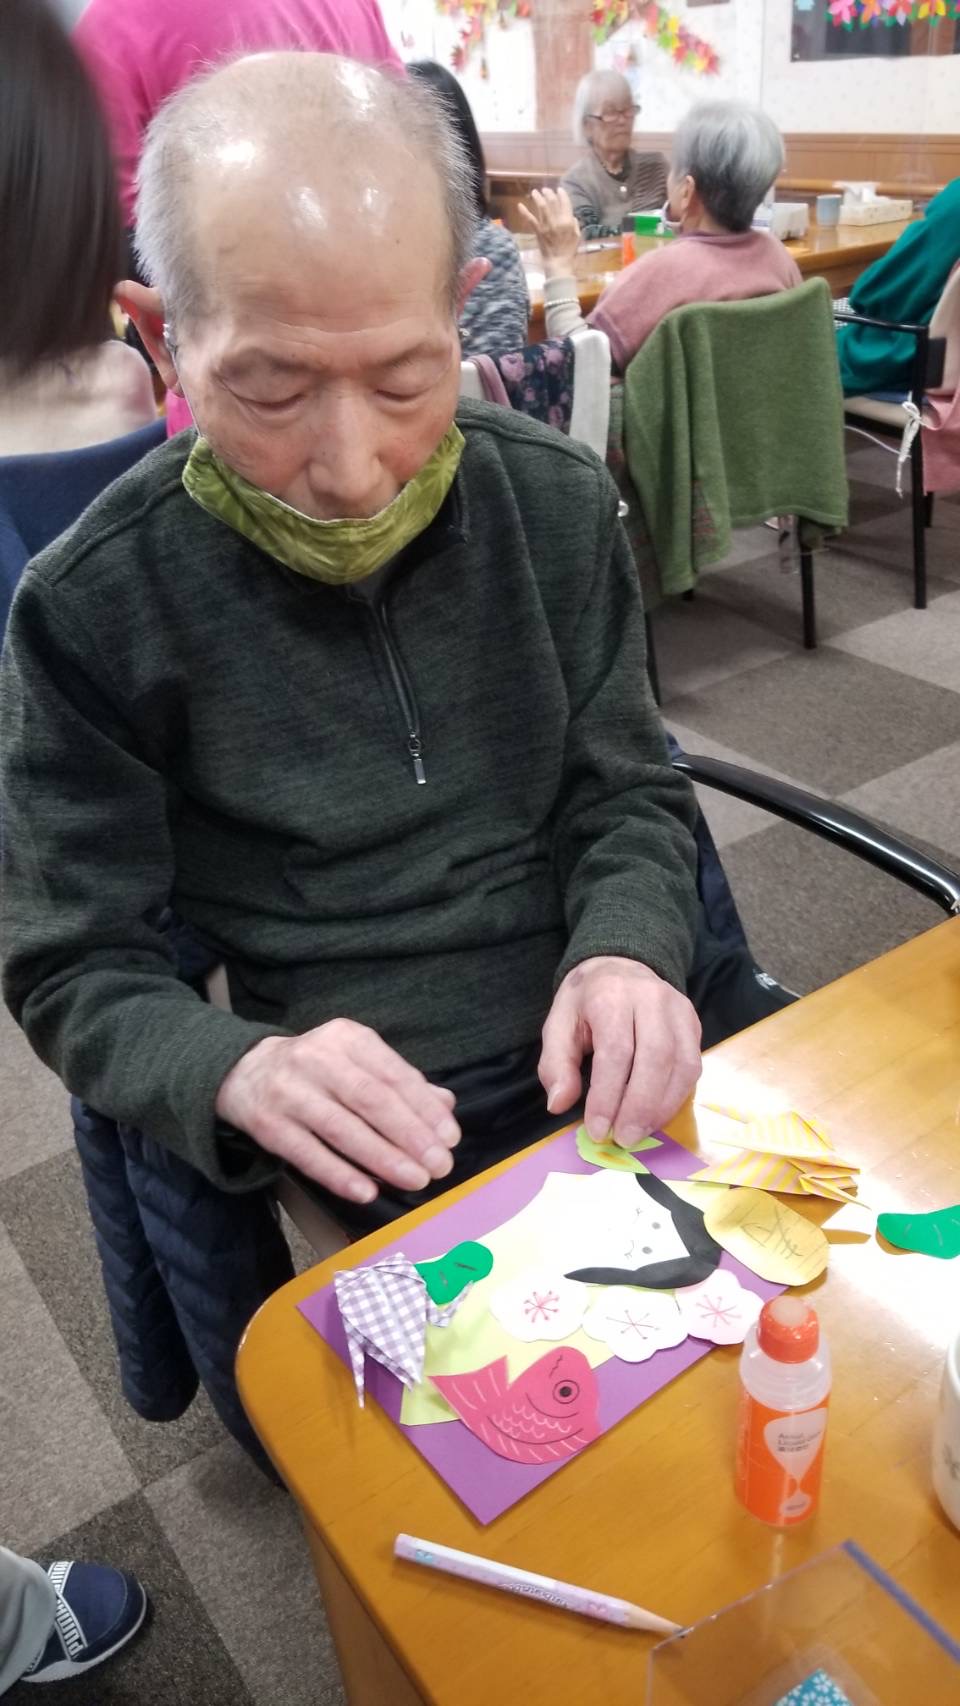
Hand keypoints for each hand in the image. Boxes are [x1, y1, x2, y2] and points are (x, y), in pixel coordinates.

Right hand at [215, 1020, 460, 1203]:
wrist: (244, 1072)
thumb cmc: (318, 1070)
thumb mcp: (357, 1061)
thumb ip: (400, 1082)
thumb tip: (445, 1105)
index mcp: (347, 1038)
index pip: (393, 1074)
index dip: (424, 1107)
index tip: (450, 1137)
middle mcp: (317, 1059)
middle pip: (371, 1099)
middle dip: (410, 1135)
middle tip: (439, 1165)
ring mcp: (289, 1092)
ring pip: (342, 1128)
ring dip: (383, 1157)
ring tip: (415, 1180)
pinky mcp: (268, 1125)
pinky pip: (308, 1154)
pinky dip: (339, 1174)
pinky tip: (368, 1191)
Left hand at [518, 186, 581, 273]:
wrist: (558, 263)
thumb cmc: (569, 252)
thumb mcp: (577, 236)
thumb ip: (574, 224)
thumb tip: (571, 216)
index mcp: (568, 221)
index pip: (565, 202)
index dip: (562, 194)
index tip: (559, 189)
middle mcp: (557, 221)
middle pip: (552, 201)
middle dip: (549, 193)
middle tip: (545, 189)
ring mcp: (546, 225)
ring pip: (541, 207)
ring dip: (538, 197)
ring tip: (535, 192)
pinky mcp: (538, 231)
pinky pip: (530, 219)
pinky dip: (524, 212)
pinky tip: (519, 205)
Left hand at [539, 956, 700, 1145]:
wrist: (620, 966)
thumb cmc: (586, 1002)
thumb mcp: (558, 1025)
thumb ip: (556, 1065)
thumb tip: (559, 1104)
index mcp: (611, 995)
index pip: (616, 1051)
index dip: (608, 1095)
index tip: (598, 1130)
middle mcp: (651, 999)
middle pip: (656, 1058)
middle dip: (639, 1106)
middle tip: (623, 1138)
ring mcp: (678, 1010)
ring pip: (682, 1064)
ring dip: (662, 1106)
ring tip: (640, 1132)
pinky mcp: (693, 1023)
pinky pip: (692, 1066)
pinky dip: (677, 1096)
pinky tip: (657, 1115)